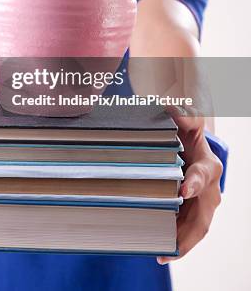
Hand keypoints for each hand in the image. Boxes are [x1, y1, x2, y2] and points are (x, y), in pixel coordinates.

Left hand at [157, 110, 222, 263]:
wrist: (186, 144)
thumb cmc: (185, 133)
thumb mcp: (186, 121)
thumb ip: (186, 116)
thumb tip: (182, 113)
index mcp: (208, 165)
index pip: (203, 174)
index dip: (195, 182)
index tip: (183, 189)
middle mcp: (209, 190)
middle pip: (201, 217)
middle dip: (186, 235)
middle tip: (167, 247)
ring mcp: (200, 205)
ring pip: (193, 231)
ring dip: (178, 244)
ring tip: (159, 254)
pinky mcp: (190, 213)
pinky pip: (184, 232)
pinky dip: (172, 243)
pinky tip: (157, 250)